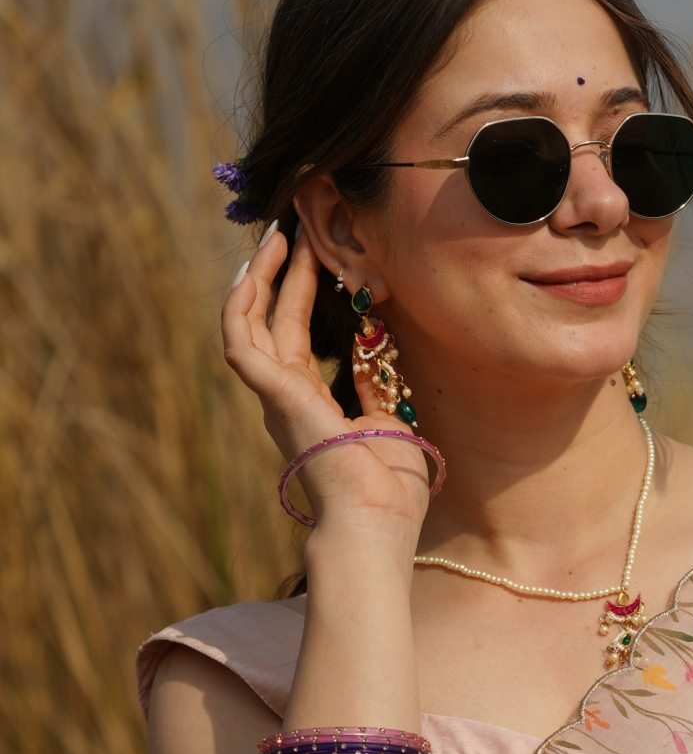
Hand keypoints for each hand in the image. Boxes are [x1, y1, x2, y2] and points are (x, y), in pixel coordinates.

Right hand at [221, 221, 432, 540]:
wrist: (375, 524)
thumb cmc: (389, 491)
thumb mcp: (390, 422)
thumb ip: (377, 384)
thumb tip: (378, 345)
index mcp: (310, 405)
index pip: (299, 337)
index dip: (306, 293)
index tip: (320, 254)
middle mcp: (285, 398)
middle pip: (274, 321)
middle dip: (283, 274)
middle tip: (294, 228)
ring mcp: (275, 397)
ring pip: (250, 325)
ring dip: (261, 279)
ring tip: (276, 238)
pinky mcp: (273, 396)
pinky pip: (241, 342)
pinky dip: (241, 306)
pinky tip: (254, 272)